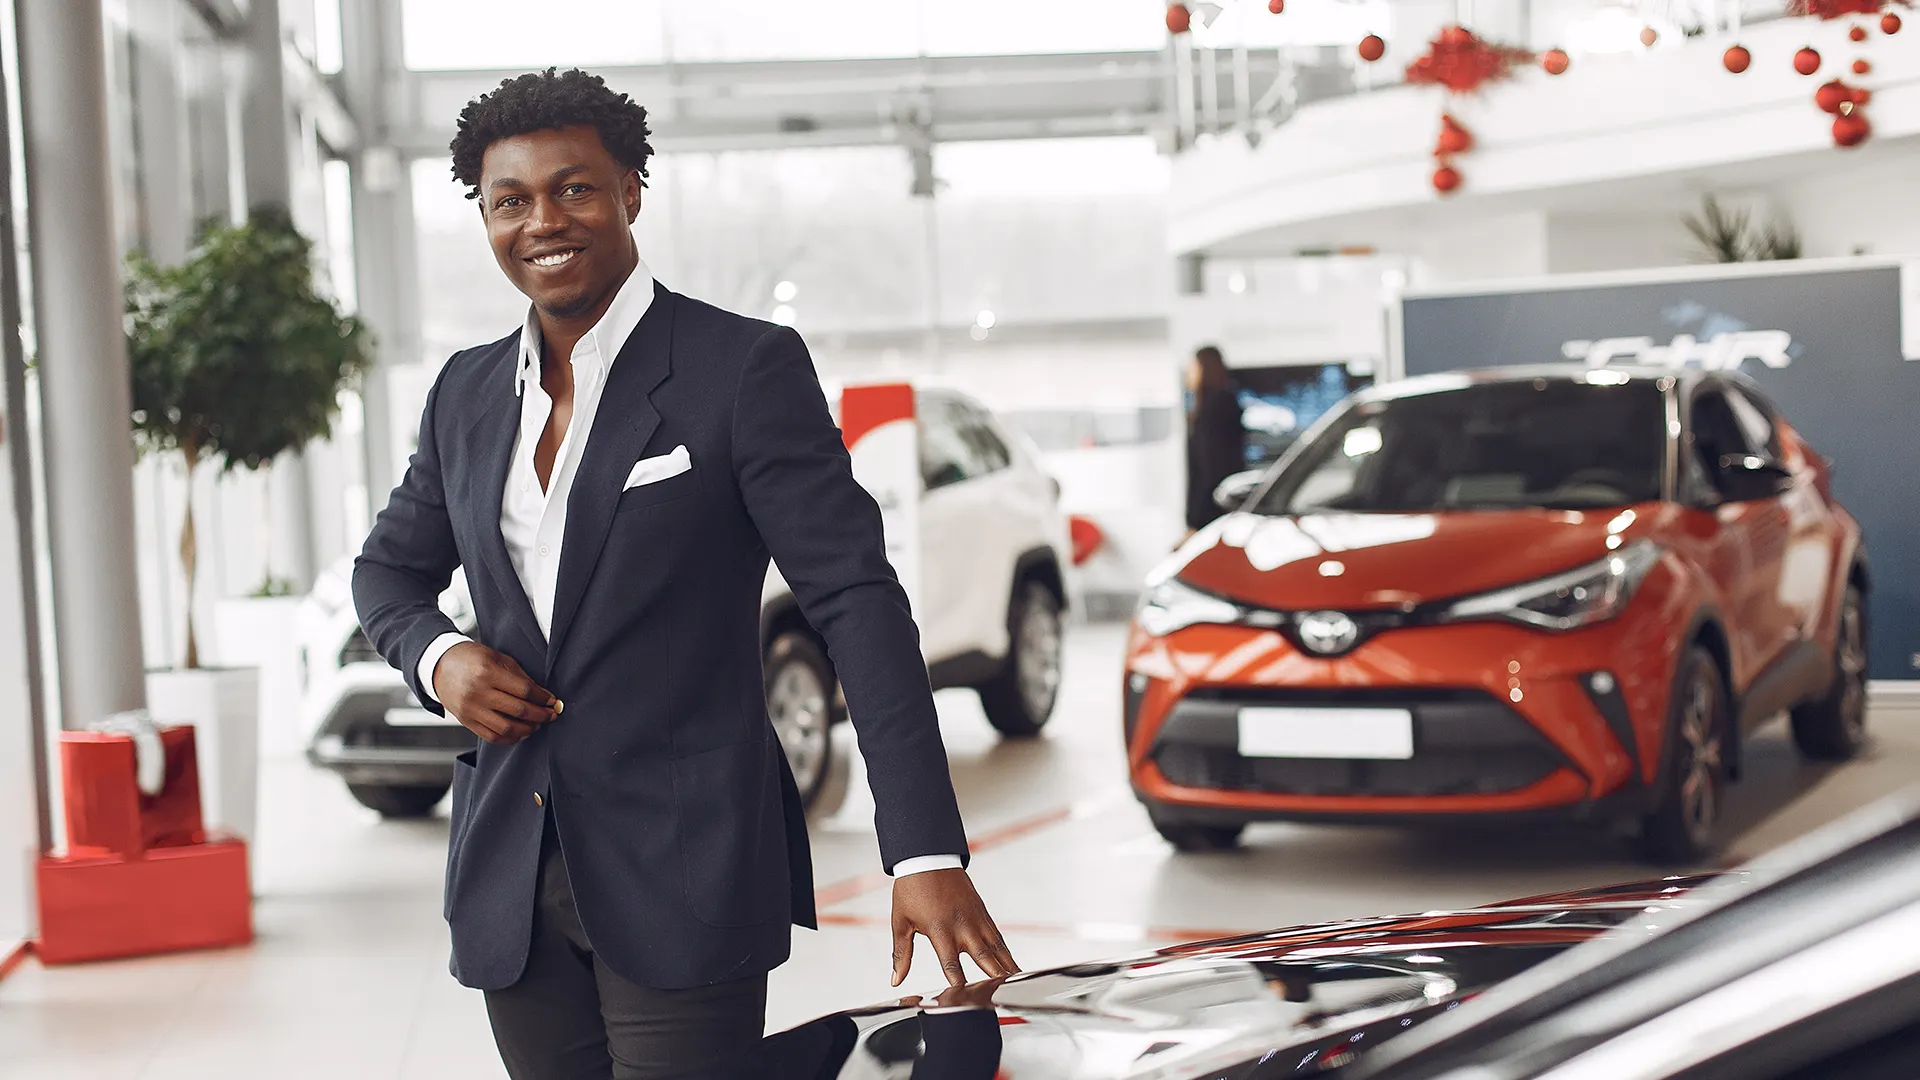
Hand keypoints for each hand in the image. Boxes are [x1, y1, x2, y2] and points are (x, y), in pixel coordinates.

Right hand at [432, 641, 560, 745]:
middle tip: (551, 714)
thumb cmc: (471, 658)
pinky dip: (510, 738)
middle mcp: (478, 693)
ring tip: (537, 724)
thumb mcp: (497, 657)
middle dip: (541, 715)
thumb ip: (519, 676)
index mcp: (487, 672)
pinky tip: (520, 732)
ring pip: (506, 728)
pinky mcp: (466, 721)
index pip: (524, 690)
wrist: (439, 665)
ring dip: (528, 729)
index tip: (553, 700)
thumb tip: (542, 694)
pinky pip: (492, 737)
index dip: (542, 697)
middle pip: (518, 710)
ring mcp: (471, 709)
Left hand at [891, 869, 1019, 987]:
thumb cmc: (912, 889)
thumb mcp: (901, 922)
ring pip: (996, 946)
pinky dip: (1005, 950)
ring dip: (1007, 965)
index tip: (965, 999)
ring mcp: (975, 918)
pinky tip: (1011, 961)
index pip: (951, 964)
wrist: (928, 857)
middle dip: (995, 976)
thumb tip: (895, 979)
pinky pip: (996, 934)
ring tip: (1017, 981)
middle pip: (983, 957)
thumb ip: (901, 954)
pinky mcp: (981, 911)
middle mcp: (962, 926)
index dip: (959, 983)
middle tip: (1005, 993)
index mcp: (940, 930)